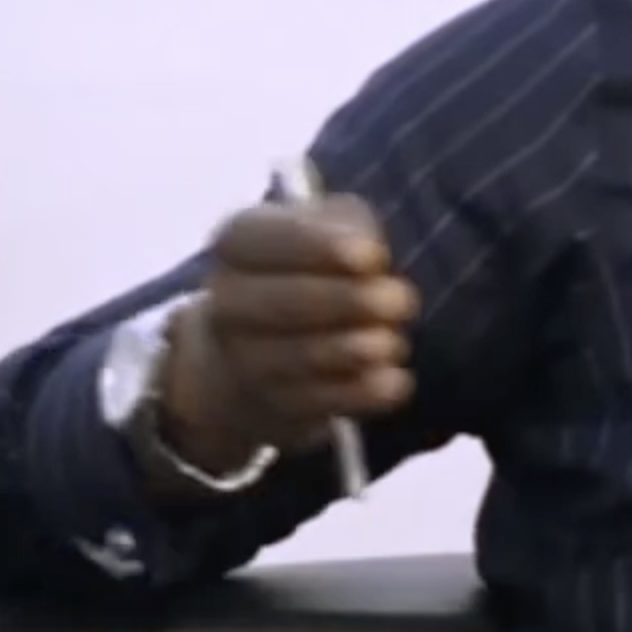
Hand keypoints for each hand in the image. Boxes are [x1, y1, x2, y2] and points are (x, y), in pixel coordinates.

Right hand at [161, 195, 418, 465]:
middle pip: (284, 303)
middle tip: (402, 301)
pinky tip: (394, 381)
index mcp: (238, 244)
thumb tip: (371, 259)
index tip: (373, 257)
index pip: (259, 238)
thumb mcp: (332, 226)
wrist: (262, 347)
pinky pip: (320, 402)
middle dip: (351, 302)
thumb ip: (349, 226)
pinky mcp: (276, 406)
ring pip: (302, 356)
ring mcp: (245, 360)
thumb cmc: (313, 267)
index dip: (317, 247)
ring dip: (360, 349)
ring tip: (394, 341)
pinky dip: (363, 392)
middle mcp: (228, 303)